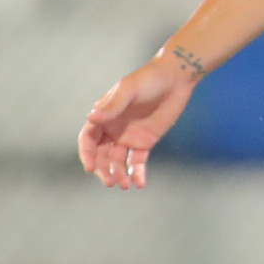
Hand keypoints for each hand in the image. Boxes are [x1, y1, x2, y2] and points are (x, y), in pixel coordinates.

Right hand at [77, 57, 197, 189]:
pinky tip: (140, 183)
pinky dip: (137, 173)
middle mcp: (113, 129)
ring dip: (118, 174)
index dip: (87, 154)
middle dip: (103, 170)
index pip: (88, 138)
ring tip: (124, 185)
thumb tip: (91, 117)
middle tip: (110, 182)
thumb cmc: (149, 79)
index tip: (90, 167)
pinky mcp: (145, 142)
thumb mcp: (130, 90)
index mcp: (104, 115)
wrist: (176, 78)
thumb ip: (112, 106)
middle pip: (101, 155)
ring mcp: (128, 137)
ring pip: (117, 161)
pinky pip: (137, 161)